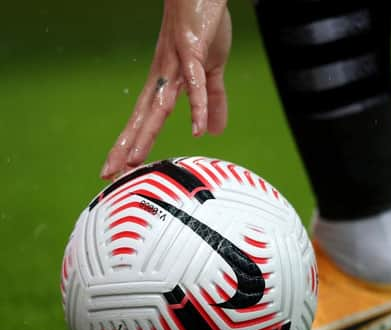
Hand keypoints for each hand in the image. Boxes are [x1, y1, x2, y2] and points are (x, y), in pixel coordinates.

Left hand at [101, 0, 230, 179]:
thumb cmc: (203, 27)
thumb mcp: (211, 70)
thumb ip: (213, 101)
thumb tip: (214, 132)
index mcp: (164, 82)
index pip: (144, 118)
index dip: (131, 143)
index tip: (118, 169)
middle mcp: (162, 76)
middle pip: (142, 116)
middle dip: (126, 146)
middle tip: (110, 173)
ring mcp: (175, 64)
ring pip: (159, 104)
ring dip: (147, 133)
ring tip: (137, 159)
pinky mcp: (192, 52)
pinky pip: (196, 84)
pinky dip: (197, 107)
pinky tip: (197, 129)